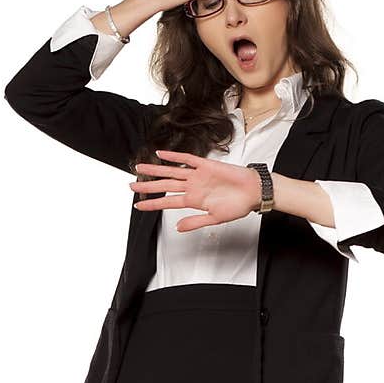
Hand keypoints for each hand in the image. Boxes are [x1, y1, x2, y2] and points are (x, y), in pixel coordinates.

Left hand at [130, 150, 261, 231]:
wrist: (253, 192)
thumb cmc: (238, 206)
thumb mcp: (215, 218)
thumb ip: (195, 222)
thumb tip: (177, 228)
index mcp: (194, 201)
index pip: (168, 202)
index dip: (152, 204)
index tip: (137, 205)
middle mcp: (192, 187)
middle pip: (165, 185)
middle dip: (147, 185)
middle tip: (130, 185)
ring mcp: (198, 175)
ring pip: (171, 171)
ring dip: (155, 170)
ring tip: (139, 168)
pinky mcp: (206, 165)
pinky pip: (187, 159)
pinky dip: (174, 157)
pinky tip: (161, 154)